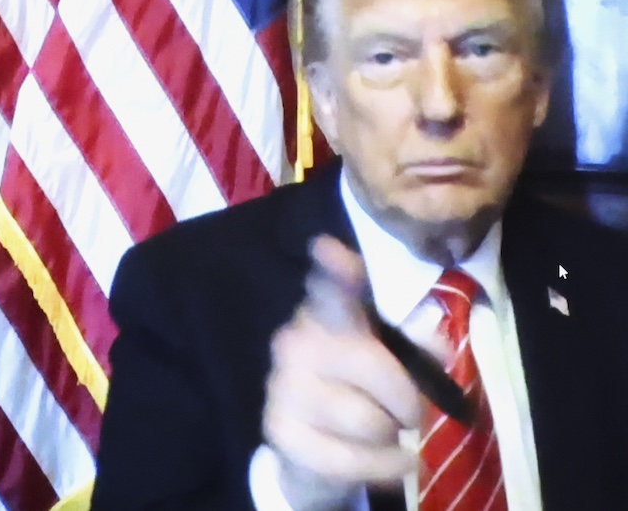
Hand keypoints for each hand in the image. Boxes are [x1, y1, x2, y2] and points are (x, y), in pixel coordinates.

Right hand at [261, 236, 420, 510]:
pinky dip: (383, 467)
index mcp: (327, 313)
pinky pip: (352, 459)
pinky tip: (387, 461)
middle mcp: (294, 341)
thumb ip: (420, 347)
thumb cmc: (363, 391)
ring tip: (387, 433)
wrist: (312, 447)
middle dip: (406, 397)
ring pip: (368, 420)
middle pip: (373, 365)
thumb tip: (436, 340)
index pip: (331, 286)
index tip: (328, 249)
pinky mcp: (279, 431)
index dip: (335, 269)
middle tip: (410, 411)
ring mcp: (281, 386)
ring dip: (393, 436)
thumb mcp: (398, 363)